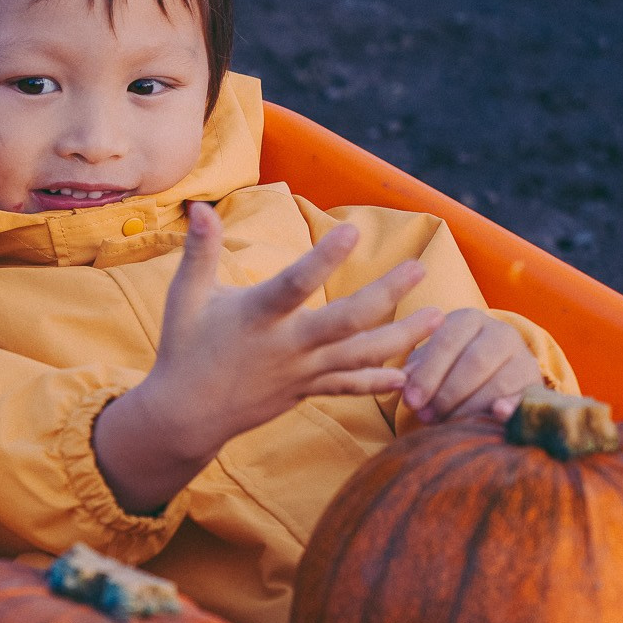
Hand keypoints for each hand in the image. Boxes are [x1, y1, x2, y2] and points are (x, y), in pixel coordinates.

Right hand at [94, 202, 442, 513]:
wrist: (185, 417)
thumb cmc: (184, 349)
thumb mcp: (186, 298)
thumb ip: (200, 251)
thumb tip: (200, 206)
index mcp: (256, 317)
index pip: (295, 284)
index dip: (324, 258)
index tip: (353, 229)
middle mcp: (285, 346)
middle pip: (345, 321)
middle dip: (386, 295)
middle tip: (419, 267)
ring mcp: (300, 373)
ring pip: (359, 356)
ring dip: (401, 338)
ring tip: (438, 317)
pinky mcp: (305, 391)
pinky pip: (348, 387)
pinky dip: (378, 382)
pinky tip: (409, 375)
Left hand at [400, 308, 545, 423]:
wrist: (494, 372)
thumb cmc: (449, 366)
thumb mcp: (431, 360)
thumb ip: (416, 367)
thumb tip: (405, 379)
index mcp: (469, 319)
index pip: (448, 341)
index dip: (428, 373)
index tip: (411, 401)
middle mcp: (501, 332)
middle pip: (475, 361)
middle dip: (447, 393)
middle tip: (426, 417)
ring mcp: (522, 356)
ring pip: (498, 382)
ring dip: (470, 407)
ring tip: (447, 424)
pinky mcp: (535, 383)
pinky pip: (524, 396)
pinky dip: (511, 406)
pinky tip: (497, 415)